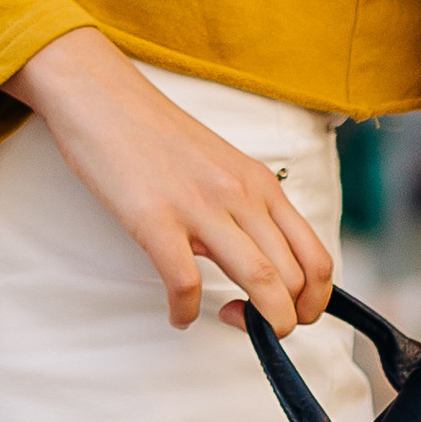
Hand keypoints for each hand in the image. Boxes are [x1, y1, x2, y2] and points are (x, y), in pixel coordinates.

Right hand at [9, 28, 333, 334]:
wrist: (102, 98)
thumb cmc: (158, 138)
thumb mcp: (223, 167)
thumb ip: (247, 210)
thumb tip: (264, 266)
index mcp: (262, 184)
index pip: (318, 258)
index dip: (315, 302)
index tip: (289, 312)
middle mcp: (242, 195)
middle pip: (294, 280)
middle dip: (284, 320)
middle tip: (253, 323)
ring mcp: (200, 206)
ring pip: (261, 282)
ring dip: (255, 323)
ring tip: (230, 322)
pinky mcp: (155, 219)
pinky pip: (185, 284)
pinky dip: (185, 313)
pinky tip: (177, 314)